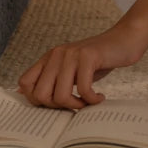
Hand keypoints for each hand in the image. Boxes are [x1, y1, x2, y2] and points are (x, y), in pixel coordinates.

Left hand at [17, 24, 147, 109]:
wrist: (122, 40)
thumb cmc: (97, 61)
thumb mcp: (71, 71)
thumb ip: (52, 80)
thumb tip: (25, 94)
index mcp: (48, 58)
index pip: (24, 83)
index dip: (36, 100)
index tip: (56, 104)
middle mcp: (56, 55)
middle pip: (40, 95)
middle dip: (57, 107)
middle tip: (74, 104)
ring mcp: (71, 54)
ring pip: (60, 95)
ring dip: (76, 105)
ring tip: (88, 101)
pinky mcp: (88, 56)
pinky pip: (83, 89)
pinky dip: (92, 100)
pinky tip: (100, 97)